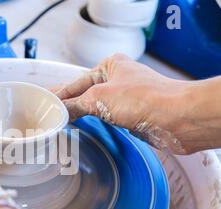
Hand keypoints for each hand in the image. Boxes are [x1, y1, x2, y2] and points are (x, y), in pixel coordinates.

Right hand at [56, 54, 191, 153]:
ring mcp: (125, 98)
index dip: (58, 95)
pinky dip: (93, 124)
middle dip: (67, 106)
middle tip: (46, 115)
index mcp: (109, 66)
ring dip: (80, 116)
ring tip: (59, 123)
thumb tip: (58, 111)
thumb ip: (75, 105)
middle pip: (84, 94)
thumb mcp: (100, 98)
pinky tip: (82, 129)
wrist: (178, 118)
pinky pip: (106, 119)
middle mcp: (117, 80)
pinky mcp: (132, 116)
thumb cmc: (146, 100)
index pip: (75, 83)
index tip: (42, 104)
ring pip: (95, 107)